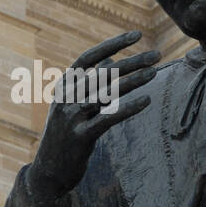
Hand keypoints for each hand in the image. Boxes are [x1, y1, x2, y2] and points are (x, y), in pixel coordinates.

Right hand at [26, 30, 159, 206]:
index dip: (113, 44)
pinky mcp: (80, 138)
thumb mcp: (76, 105)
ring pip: (106, 93)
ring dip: (132, 81)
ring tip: (154, 73)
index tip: (136, 35)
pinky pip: (107, 119)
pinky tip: (146, 100)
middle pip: (102, 73)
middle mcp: (65, 98)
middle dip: (131, 62)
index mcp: (64, 86)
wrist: (48, 172)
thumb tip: (112, 59)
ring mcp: (71, 118)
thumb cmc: (67, 135)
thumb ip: (93, 83)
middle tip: (157, 54)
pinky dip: (128, 108)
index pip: (89, 57)